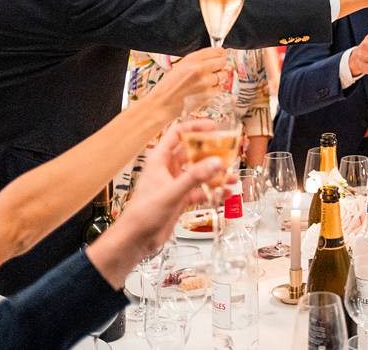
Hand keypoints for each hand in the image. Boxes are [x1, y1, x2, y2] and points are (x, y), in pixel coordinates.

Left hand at [86, 120, 225, 285]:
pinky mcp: (181, 199)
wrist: (136, 240)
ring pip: (199, 173)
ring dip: (215, 174)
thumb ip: (195, 177)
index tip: (213, 127)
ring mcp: (175, 184)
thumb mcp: (172, 192)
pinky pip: (201, 190)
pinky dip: (213, 191)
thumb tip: (216, 162)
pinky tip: (225, 194)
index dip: (195, 127)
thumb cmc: (143, 214)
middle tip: (228, 152)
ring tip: (231, 176)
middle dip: (211, 153)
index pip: (178, 134)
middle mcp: (168, 169)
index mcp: (160, 160)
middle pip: (193, 153)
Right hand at [147, 48, 228, 114]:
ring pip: (223, 76)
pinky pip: (220, 88)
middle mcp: (199, 68)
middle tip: (215, 70)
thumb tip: (219, 56)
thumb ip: (200, 60)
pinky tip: (204, 90)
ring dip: (219, 78)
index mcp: (192, 58)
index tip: (221, 56)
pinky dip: (215, 89)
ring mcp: (205, 82)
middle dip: (221, 65)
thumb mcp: (182, 65)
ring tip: (206, 81)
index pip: (217, 51)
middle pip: (223, 62)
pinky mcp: (208, 94)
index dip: (221, 54)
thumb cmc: (170, 85)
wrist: (163, 102)